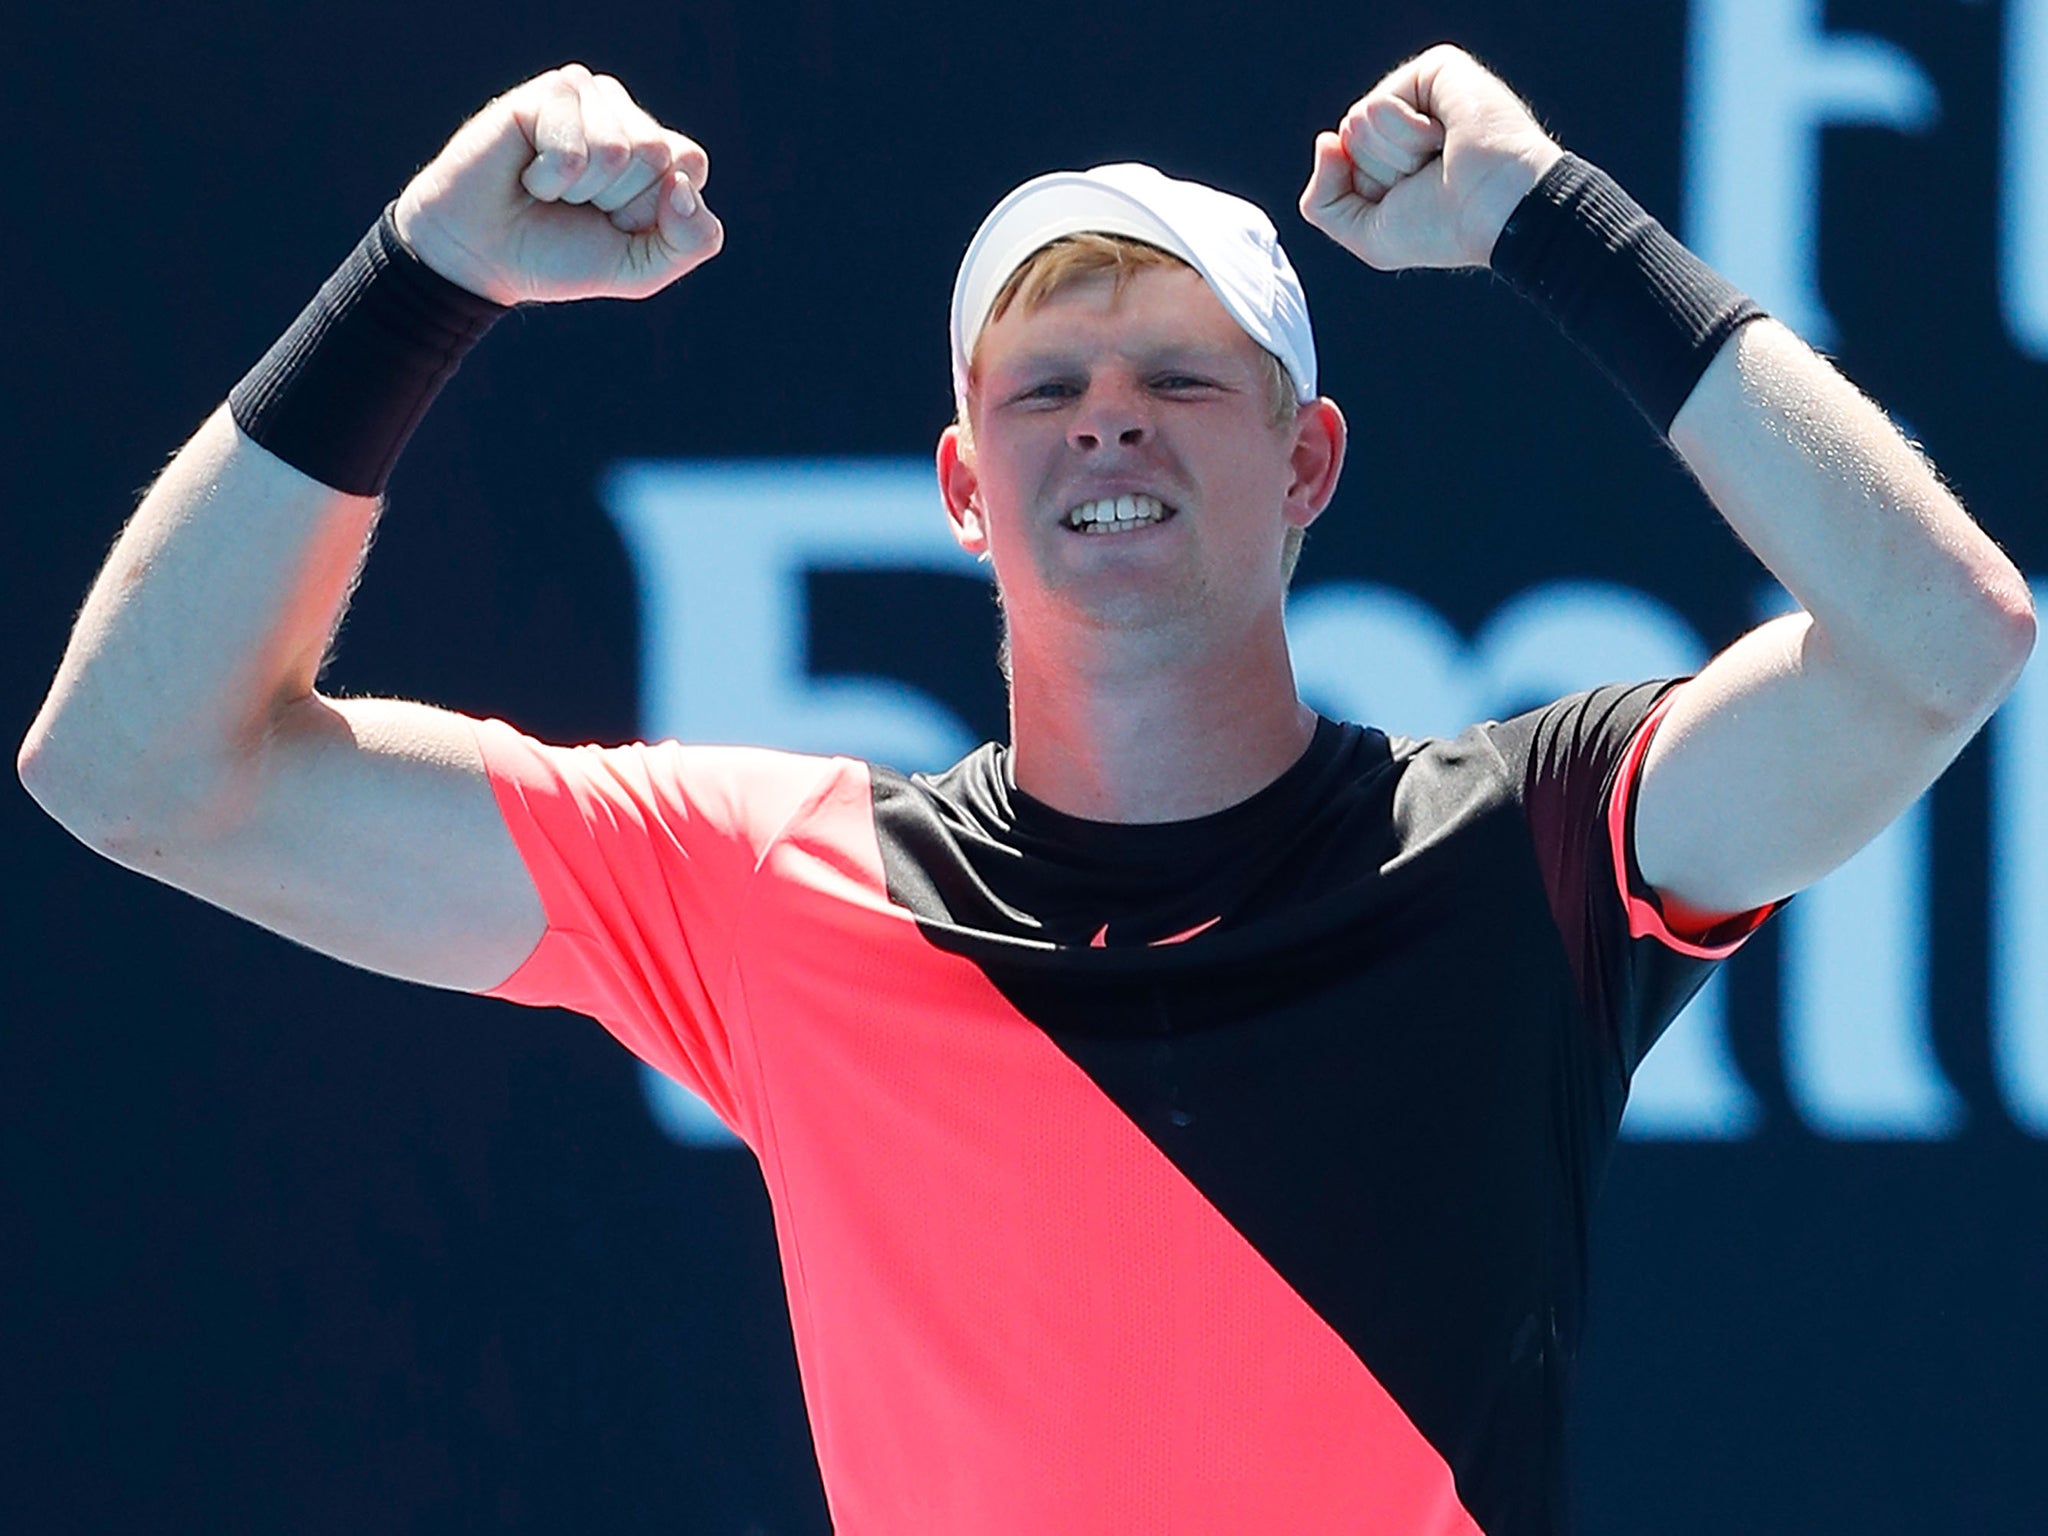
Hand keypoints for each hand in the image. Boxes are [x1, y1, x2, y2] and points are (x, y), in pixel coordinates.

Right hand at [392, 64, 721, 304]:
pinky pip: (574, 147)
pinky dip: (550, 178)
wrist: (483, 255)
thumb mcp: (642, 267)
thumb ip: (694, 240)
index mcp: (656, 150)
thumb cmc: (560, 255)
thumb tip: (681, 185)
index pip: (690, 164)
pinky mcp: (549, 92)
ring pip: (619, 148)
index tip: (616, 221)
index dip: (654, 210)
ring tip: (551, 189)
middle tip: (577, 205)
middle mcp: (624, 115)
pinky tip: (528, 174)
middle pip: (657, 154)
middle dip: (617, 200)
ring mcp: (587, 96)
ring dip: (580, 189)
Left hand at [1299, 44, 1564, 272]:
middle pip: (1348, 140)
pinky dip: (1405, 131)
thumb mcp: (1365, 233)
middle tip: (1430, 177)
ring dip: (1396, 154)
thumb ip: (1321, 201)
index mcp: (1396, 156)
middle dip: (1381, 171)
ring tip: (1440, 157)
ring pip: (1357, 122)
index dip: (1367, 191)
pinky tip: (1443, 136)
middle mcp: (1408, 121)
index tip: (1415, 199)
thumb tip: (1325, 140)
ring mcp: (1423, 94)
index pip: (1342, 162)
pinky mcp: (1437, 70)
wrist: (1494, 211)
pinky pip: (1378, 103)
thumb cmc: (1443, 228)